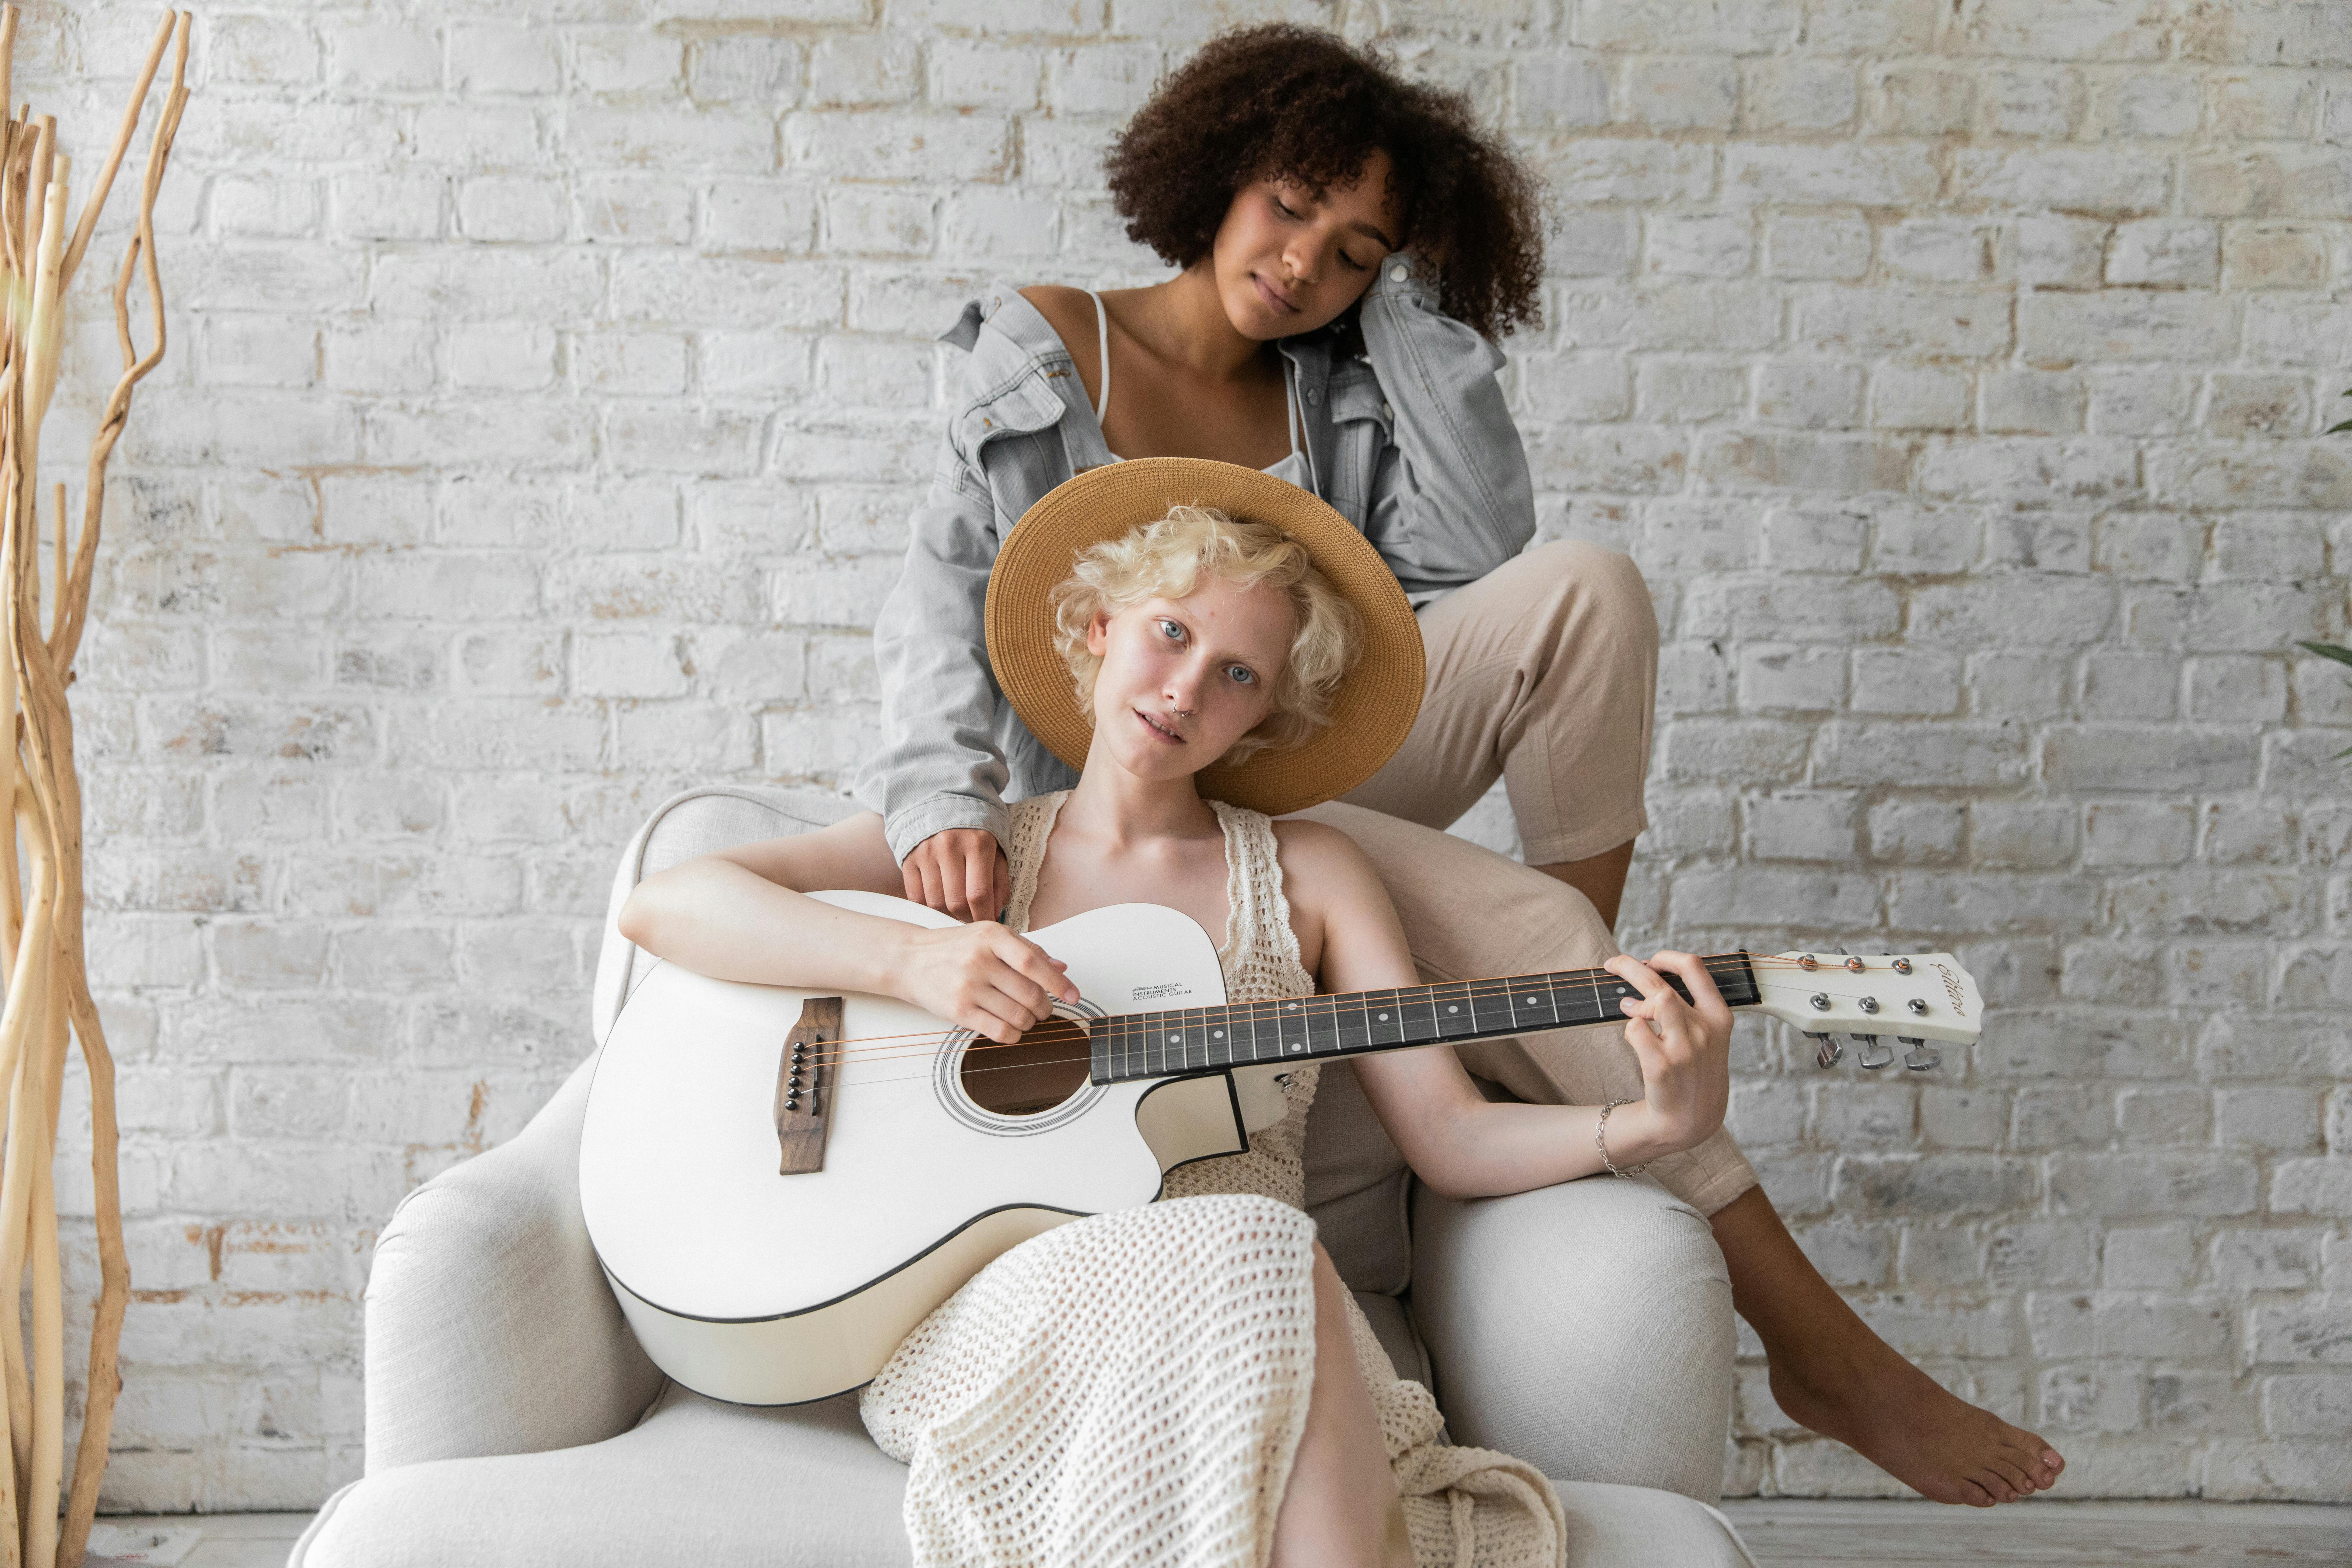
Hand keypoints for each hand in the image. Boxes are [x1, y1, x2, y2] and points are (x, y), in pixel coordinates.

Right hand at [895, 922, 1078, 1045]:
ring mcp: (968, 986)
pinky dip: (1013, 1034)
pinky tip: (1011, 1028)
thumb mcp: (989, 937)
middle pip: (1030, 994)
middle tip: (1043, 1009)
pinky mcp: (958, 1010)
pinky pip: (999, 1031)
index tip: (1073, 996)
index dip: (1058, 983)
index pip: (1034, 963)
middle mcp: (980, 959)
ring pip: (1018, 1015)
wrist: (910, 960)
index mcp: (992, 936)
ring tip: (1024, 1017)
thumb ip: (1026, 950)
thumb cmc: (955, 948)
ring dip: (1029, 1022)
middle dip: (1045, 1007)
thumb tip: (1060, 968)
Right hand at [903, 827, 1010, 921]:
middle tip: (973, 919)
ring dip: (948, 915)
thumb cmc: (976, 830)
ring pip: (935, 902)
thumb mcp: (997, 849)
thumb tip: (995, 915)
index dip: (984, 917)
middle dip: (967, 918)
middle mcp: (949, 846)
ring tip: (957, 912)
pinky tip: (939, 904)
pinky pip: (916, 896)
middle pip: (956, 902)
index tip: (988, 924)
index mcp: (978, 843)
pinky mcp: (908, 858)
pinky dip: (928, 907)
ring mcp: (925, 852)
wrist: (943, 800)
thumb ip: (999, 882)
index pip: (979, 894)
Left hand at [1602, 950, 1733, 1163]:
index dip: (1666, 957)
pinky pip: (1635, 1030)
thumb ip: (1692, 1009)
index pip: (1695, 967)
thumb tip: (1653, 976)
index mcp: (1720, 1017)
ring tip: (1624, 1005)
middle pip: (1663, 983)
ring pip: (1656, 1000)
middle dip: (1631, 967)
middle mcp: (1705, 1030)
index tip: (1650, 960)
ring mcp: (1684, 1048)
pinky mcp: (1661, 1066)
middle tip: (1613, 964)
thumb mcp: (1710, 1038)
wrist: (1691, 1120)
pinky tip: (1634, 1038)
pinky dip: (1629, 1028)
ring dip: (1632, 998)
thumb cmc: (1696, 1073)